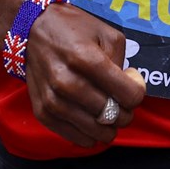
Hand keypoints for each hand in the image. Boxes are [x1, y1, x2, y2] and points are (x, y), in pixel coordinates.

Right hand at [23, 3, 147, 147]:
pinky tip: (91, 119)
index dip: (137, 92)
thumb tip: (129, 87)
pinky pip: (77, 139)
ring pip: (97, 132)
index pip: (129, 95)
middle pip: (113, 116)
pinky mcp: (42, 113)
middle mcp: (68, 83)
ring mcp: (53, 101)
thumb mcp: (106, 33)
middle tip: (120, 100)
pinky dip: (90, 134)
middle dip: (125, 111)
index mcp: (86, 59)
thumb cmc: (73, 29)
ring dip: (108, 126)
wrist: (31, 30)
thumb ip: (123, 61)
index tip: (132, 84)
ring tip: (106, 111)